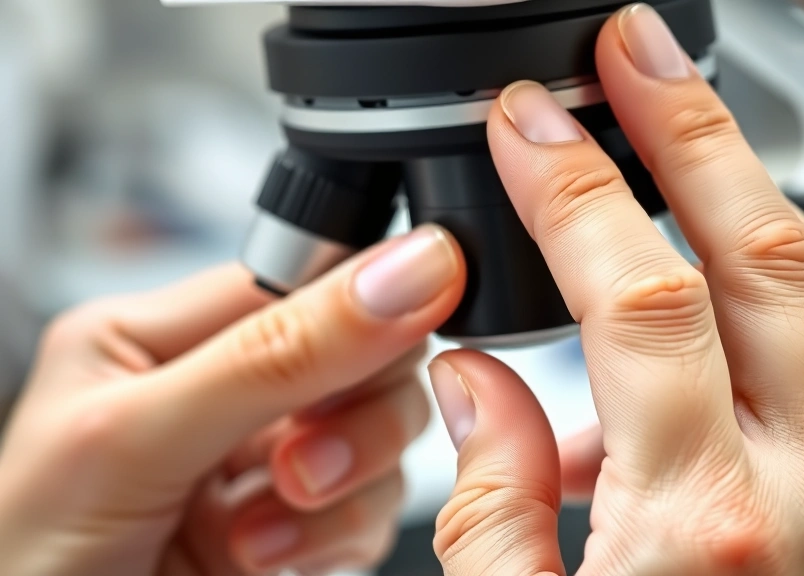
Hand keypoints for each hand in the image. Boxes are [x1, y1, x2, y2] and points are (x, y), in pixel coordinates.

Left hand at [0, 225, 465, 575]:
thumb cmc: (23, 566)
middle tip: (301, 465)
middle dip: (354, 416)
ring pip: (381, 434)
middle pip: (365, 354)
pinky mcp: (294, 526)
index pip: (307, 276)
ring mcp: (257, 463)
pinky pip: (375, 505)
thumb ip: (275, 354)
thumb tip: (400, 272)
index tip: (391, 342)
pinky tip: (265, 556)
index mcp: (159, 336)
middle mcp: (217, 391)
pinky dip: (338, 536)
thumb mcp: (139, 439)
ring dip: (343, 490)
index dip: (364, 304)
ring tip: (261, 530)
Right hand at [429, 5, 803, 575]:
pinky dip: (784, 283)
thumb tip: (475, 376)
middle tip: (636, 54)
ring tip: (683, 126)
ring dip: (748, 184)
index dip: (570, 184)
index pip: (634, 290)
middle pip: (760, 245)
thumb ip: (489, 494)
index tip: (528, 123)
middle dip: (689, 126)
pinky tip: (719, 272)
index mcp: (700, 529)